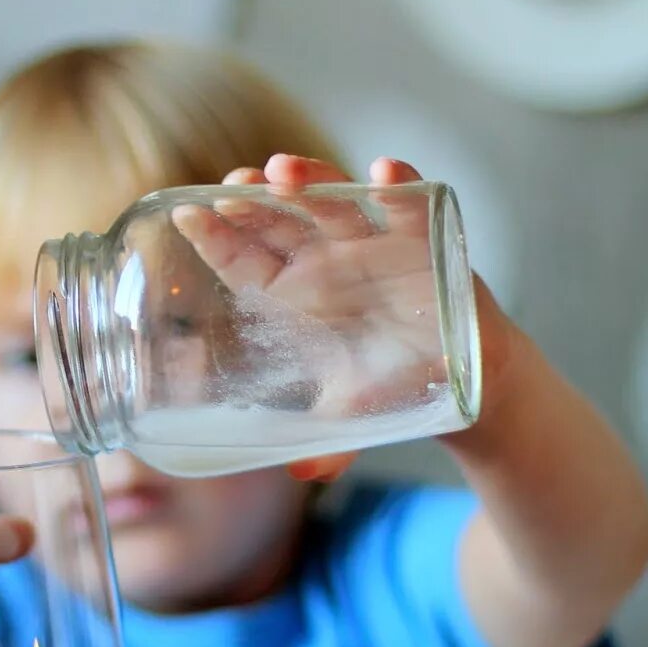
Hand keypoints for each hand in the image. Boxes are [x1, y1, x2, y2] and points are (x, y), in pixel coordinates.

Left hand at [176, 153, 438, 482]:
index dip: (217, 238)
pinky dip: (400, 185)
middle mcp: (325, 259)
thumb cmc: (391, 384)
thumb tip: (304, 474)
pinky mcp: (421, 236)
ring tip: (285, 172)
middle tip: (233, 187)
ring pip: (333, 200)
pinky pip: (410, 204)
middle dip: (254, 200)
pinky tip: (385, 171)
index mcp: (293, 293)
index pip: (244, 260)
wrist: (460, 373)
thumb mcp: (354, 417)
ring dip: (310, 179)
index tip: (187, 219)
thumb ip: (329, 444)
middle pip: (279, 218)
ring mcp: (370, 241)